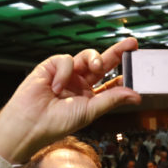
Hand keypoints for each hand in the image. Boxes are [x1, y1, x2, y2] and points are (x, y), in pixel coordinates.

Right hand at [0, 38, 140, 163]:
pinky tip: (56, 86)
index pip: (111, 82)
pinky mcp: (51, 66)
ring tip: (96, 67)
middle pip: (103, 64)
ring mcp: (67, 74)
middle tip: (132, 44)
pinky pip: (65, 59)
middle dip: (117, 53)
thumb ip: (112, 99)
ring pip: (87, 56)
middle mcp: (80, 84)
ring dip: (94, 59)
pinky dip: (64, 71)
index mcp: (90, 97)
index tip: (138, 67)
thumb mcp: (90, 111)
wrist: (29, 123)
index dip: (124, 74)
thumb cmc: (57, 123)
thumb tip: (136, 95)